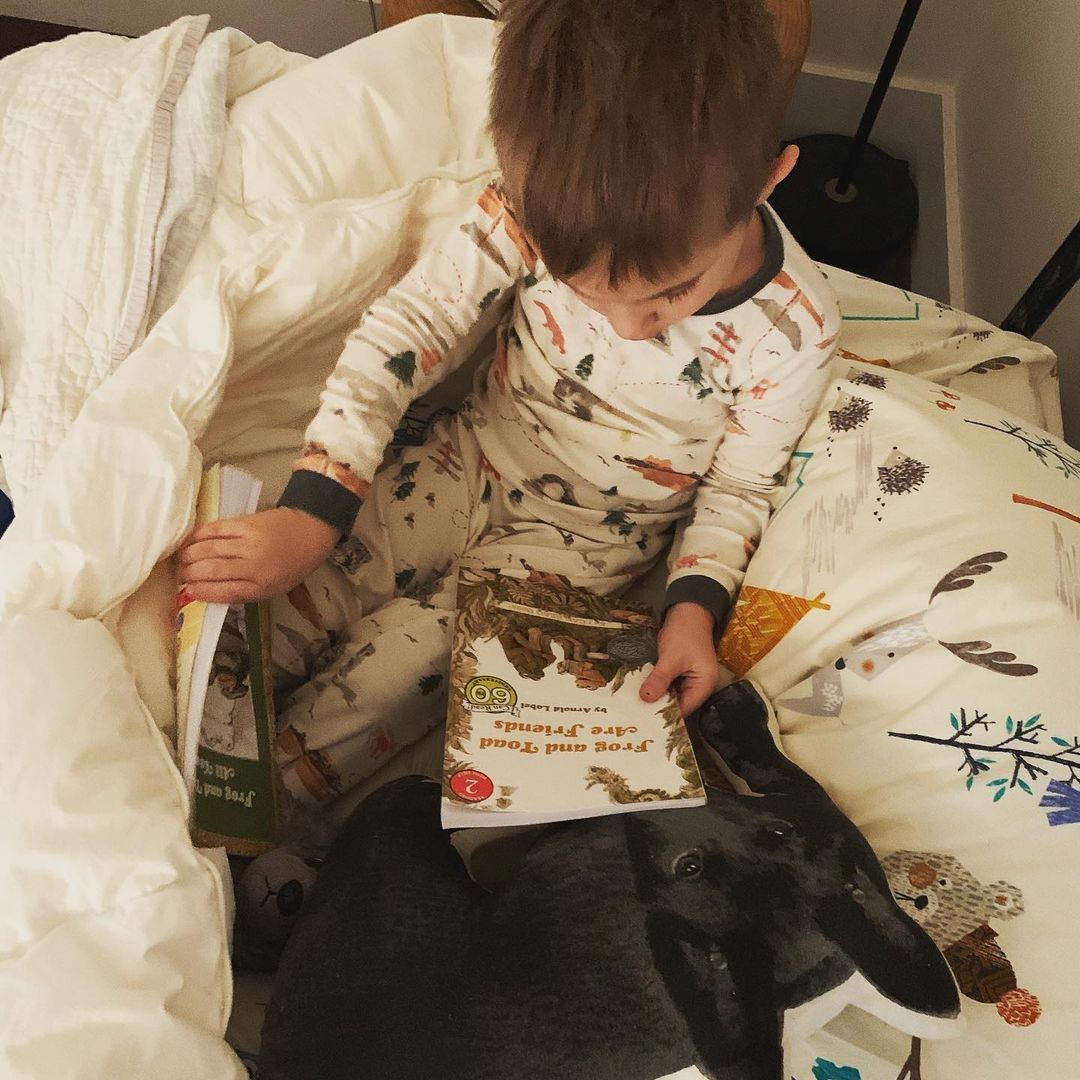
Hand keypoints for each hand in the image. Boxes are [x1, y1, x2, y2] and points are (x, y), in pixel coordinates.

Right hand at [179, 507, 339, 603]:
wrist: (311, 530)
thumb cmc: (293, 564)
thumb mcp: (275, 587)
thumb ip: (245, 591)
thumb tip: (209, 590)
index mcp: (264, 586)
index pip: (225, 592)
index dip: (202, 593)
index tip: (189, 592)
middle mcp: (255, 564)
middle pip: (213, 570)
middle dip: (191, 573)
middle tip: (182, 574)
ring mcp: (250, 541)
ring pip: (210, 549)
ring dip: (190, 555)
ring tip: (183, 559)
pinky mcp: (246, 522)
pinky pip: (215, 529)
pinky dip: (198, 535)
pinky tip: (190, 541)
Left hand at [639, 603, 733, 715]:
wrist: (687, 611)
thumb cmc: (685, 633)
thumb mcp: (671, 658)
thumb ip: (660, 679)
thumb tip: (646, 699)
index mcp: (703, 686)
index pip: (684, 710)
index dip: (665, 716)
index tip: (643, 721)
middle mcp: (698, 686)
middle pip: (677, 705)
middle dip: (658, 708)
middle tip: (634, 716)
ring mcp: (689, 680)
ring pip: (670, 695)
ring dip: (655, 697)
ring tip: (633, 706)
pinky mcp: (679, 673)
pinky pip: (667, 685)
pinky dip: (656, 686)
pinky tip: (640, 690)